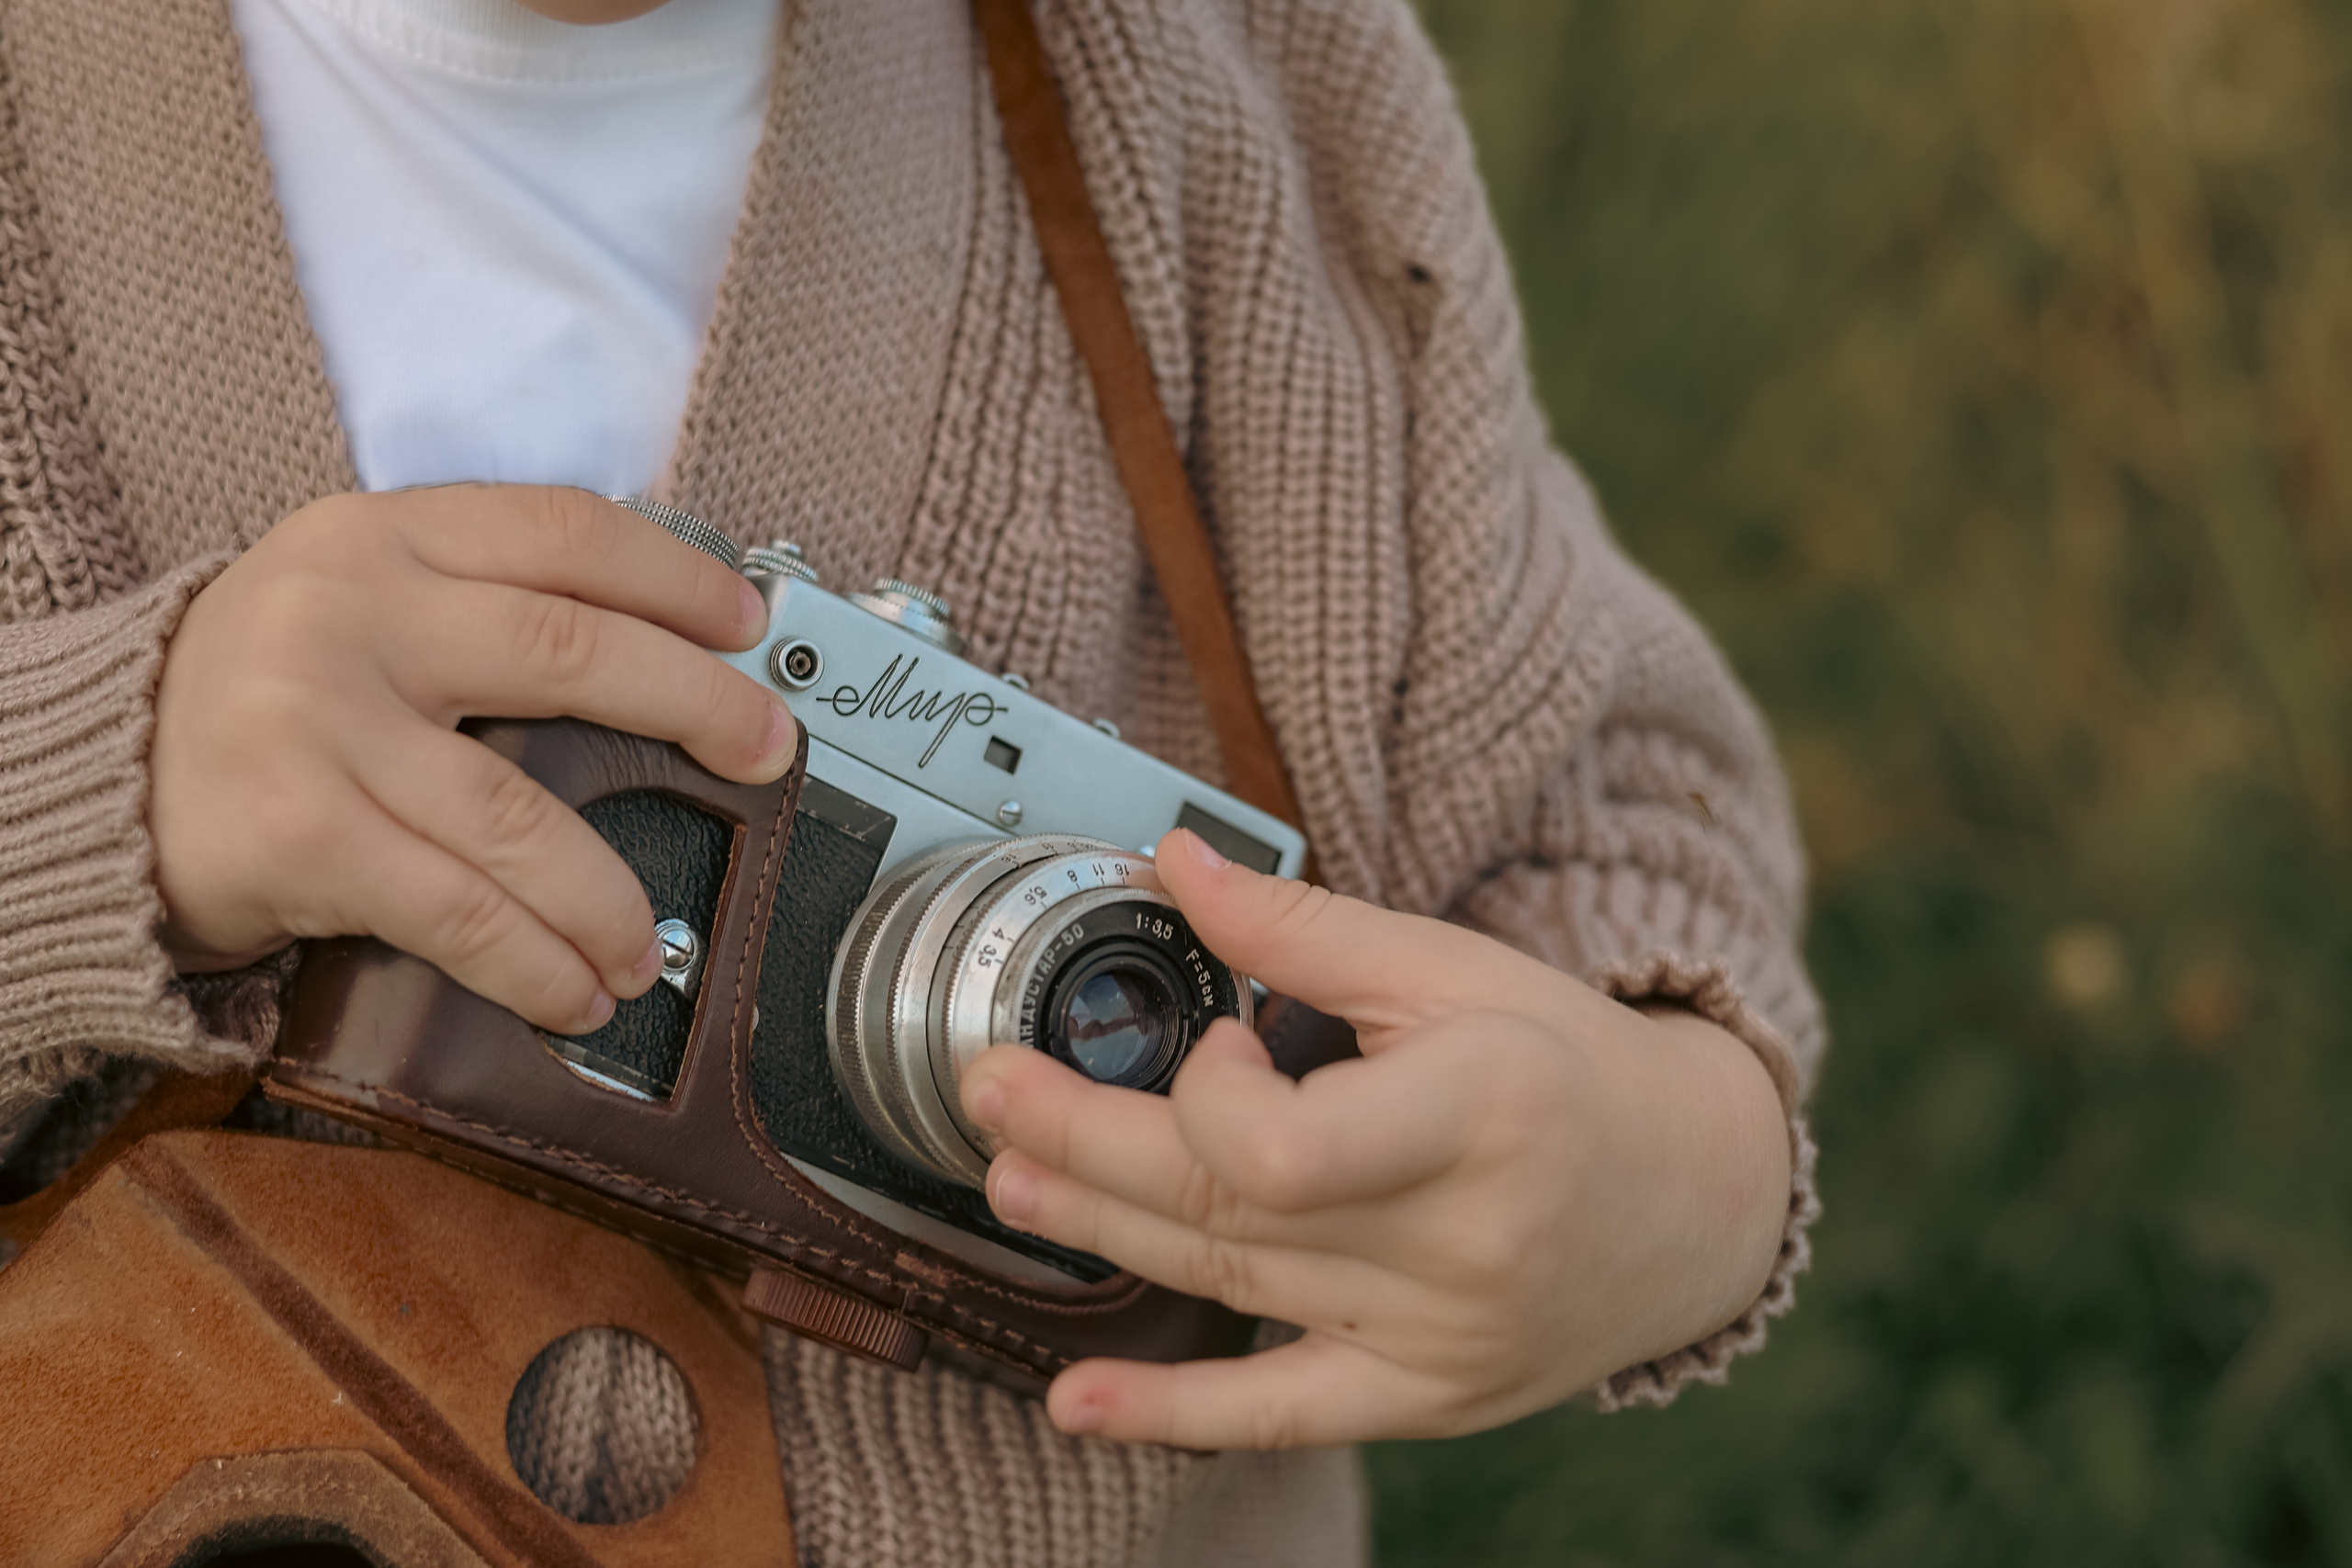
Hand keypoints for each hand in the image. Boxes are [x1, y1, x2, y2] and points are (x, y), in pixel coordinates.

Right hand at [149, 486, 793, 1033]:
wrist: (93, 781)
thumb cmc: (267, 696)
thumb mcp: (357, 600)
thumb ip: (483, 600)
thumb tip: (671, 646)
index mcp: (382, 538)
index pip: (563, 533)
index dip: (677, 577)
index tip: (751, 625)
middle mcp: (352, 615)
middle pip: (571, 651)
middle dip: (696, 707)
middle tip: (767, 753)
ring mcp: (320, 725)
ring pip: (525, 816)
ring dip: (613, 896)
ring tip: (650, 945)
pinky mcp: (301, 836)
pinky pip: (461, 912)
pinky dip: (538, 961)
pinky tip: (578, 990)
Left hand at [958, 828, 1791, 1449]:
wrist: (1691, 1197)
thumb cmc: (1565, 1066)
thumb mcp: (1452, 971)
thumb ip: (1303, 928)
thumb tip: (1172, 860)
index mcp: (1479, 1113)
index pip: (1285, 1149)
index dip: (1208, 1094)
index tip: (1209, 1035)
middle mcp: (1462, 1241)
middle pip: (1229, 1209)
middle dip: (1087, 1147)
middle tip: (986, 1096)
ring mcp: (1443, 1337)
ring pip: (1232, 1289)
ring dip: (1102, 1237)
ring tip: (1009, 1184)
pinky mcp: (1427, 1396)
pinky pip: (1285, 1416)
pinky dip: (1173, 1417)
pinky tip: (1076, 1404)